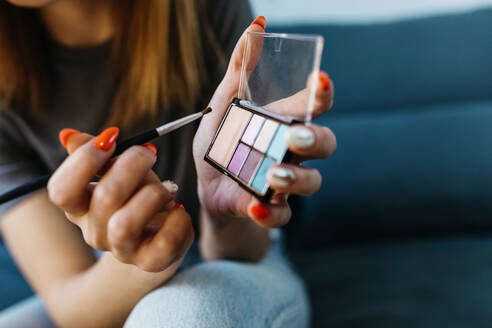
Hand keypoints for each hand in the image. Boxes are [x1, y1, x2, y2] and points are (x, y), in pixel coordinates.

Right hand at [48, 128, 193, 271]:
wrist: (158, 238)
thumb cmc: (137, 197)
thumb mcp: (117, 171)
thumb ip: (95, 153)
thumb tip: (69, 136)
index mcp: (80, 209)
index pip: (62, 190)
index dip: (83, 161)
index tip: (111, 138)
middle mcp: (95, 233)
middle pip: (104, 198)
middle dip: (131, 166)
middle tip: (149, 153)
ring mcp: (122, 251)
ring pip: (126, 224)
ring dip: (152, 194)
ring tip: (167, 187)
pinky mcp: (151, 261)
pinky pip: (165, 242)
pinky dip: (177, 219)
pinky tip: (178, 209)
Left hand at [193, 16, 335, 226]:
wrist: (206, 185)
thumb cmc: (221, 142)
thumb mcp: (223, 104)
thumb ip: (239, 69)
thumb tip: (256, 26)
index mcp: (284, 121)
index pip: (315, 105)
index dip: (323, 92)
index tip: (320, 79)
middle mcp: (292, 151)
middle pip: (324, 143)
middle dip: (316, 138)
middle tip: (295, 135)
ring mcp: (284, 182)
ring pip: (312, 182)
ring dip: (296, 178)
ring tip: (273, 174)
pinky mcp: (269, 208)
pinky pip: (281, 216)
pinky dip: (270, 214)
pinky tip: (254, 206)